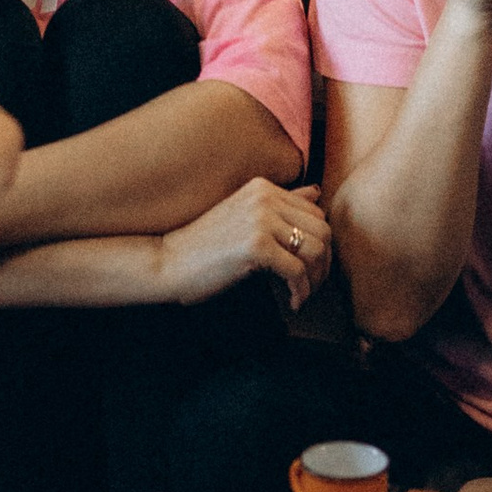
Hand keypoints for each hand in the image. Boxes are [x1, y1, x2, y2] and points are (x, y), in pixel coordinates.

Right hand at [157, 180, 333, 312]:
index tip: (311, 267)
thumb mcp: (244, 215)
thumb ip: (280, 203)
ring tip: (302, 294)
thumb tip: (316, 191)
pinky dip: (301, 291)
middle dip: (323, 263)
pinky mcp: (257, 246)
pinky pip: (297, 272)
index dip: (321, 244)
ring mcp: (261, 220)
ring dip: (315, 280)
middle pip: (322, 230)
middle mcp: (265, 198)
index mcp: (263, 188)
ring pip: (315, 250)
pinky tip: (292, 303)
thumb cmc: (203, 245)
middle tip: (313, 285)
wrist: (168, 261)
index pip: (315, 212)